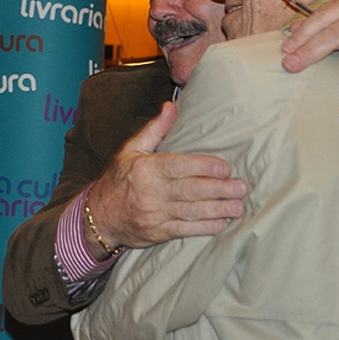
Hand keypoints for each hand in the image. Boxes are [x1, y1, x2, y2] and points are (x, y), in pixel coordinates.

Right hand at [84, 102, 247, 257]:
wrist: (97, 217)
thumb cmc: (118, 180)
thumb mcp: (131, 150)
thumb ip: (155, 130)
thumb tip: (172, 106)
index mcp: (146, 169)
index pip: (179, 166)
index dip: (204, 167)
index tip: (226, 167)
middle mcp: (151, 192)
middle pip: (189, 190)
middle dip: (218, 189)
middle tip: (241, 187)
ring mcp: (154, 215)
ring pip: (191, 212)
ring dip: (217, 210)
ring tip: (238, 206)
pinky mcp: (157, 233)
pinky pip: (184, 230)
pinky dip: (204, 228)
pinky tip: (221, 223)